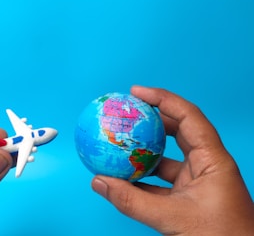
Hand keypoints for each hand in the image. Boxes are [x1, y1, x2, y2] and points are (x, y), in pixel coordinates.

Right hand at [92, 86, 253, 234]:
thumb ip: (133, 202)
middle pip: (177, 130)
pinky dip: (142, 178)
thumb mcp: (174, 219)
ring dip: (143, 152)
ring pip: (166, 156)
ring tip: (120, 144)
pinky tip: (123, 178)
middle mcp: (205, 165)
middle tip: (127, 113)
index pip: (188, 116)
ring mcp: (196, 181)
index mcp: (213, 160)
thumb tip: (99, 183)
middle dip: (151, 120)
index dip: (162, 99)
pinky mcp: (187, 196)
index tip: (136, 93)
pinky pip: (160, 180)